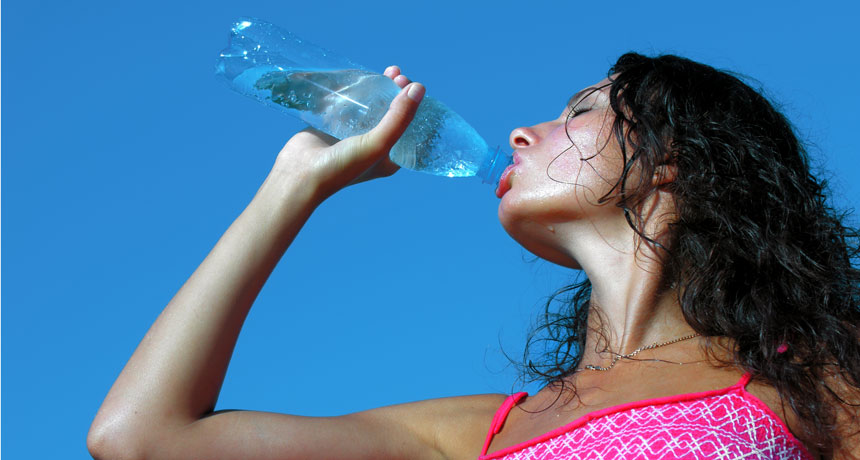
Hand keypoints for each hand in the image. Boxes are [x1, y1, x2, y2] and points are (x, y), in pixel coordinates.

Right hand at [273, 66, 423, 199]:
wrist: (299, 174)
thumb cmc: (342, 166)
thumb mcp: (378, 144)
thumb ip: (399, 117)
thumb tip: (418, 88)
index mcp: (389, 157)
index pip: (410, 127)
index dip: (414, 105)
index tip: (414, 85)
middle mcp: (374, 146)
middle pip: (392, 113)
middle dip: (398, 92)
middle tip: (398, 75)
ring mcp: (353, 135)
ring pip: (372, 106)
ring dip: (380, 88)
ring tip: (388, 71)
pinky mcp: (335, 125)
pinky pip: (350, 104)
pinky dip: (357, 91)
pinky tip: (361, 77)